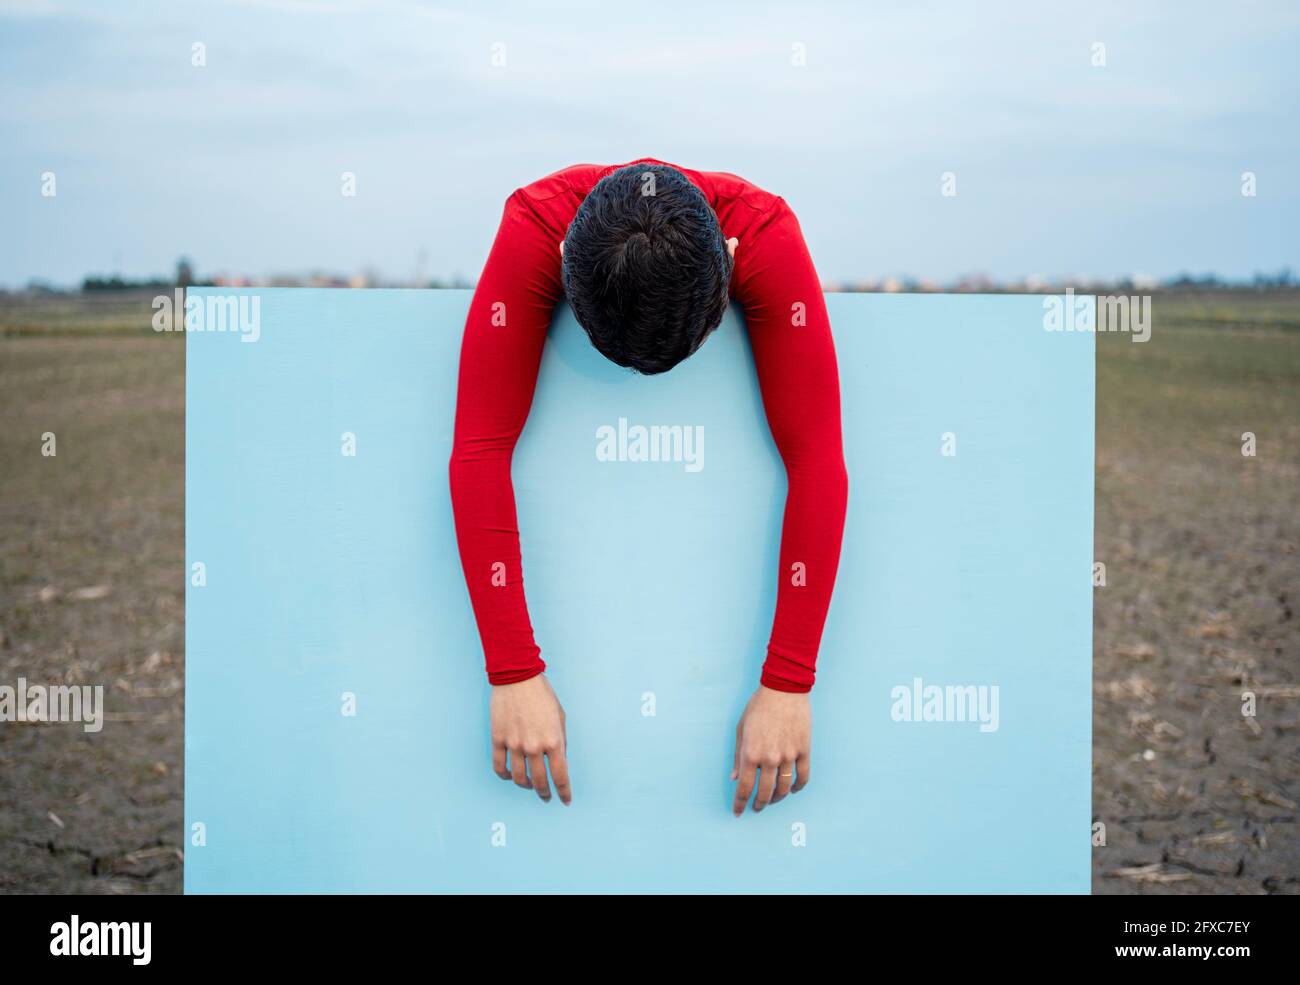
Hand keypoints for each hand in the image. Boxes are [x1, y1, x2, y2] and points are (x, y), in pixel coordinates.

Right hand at [490, 674, 570, 804]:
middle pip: (539, 781)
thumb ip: (560, 741)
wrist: (517, 677)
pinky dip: (504, 775)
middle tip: (547, 796)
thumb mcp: (560, 717)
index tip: (565, 800)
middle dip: (544, 793)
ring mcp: (514, 744)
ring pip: (518, 777)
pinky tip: (509, 776)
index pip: (560, 776)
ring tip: (529, 785)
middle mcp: (534, 746)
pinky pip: (499, 766)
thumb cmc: (542, 694)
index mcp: (554, 741)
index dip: (564, 792)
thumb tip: (559, 761)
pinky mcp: (498, 739)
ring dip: (525, 785)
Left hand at [731, 685, 810, 815]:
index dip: (741, 803)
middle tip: (757, 807)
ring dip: (778, 798)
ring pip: (784, 788)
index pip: (745, 788)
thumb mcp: (741, 729)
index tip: (739, 812)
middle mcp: (769, 758)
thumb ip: (738, 756)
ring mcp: (788, 755)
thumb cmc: (759, 706)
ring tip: (773, 799)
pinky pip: (803, 776)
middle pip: (765, 792)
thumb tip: (735, 777)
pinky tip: (793, 789)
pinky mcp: (804, 750)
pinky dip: (798, 787)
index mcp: (750, 753)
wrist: (783, 689)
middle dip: (759, 804)